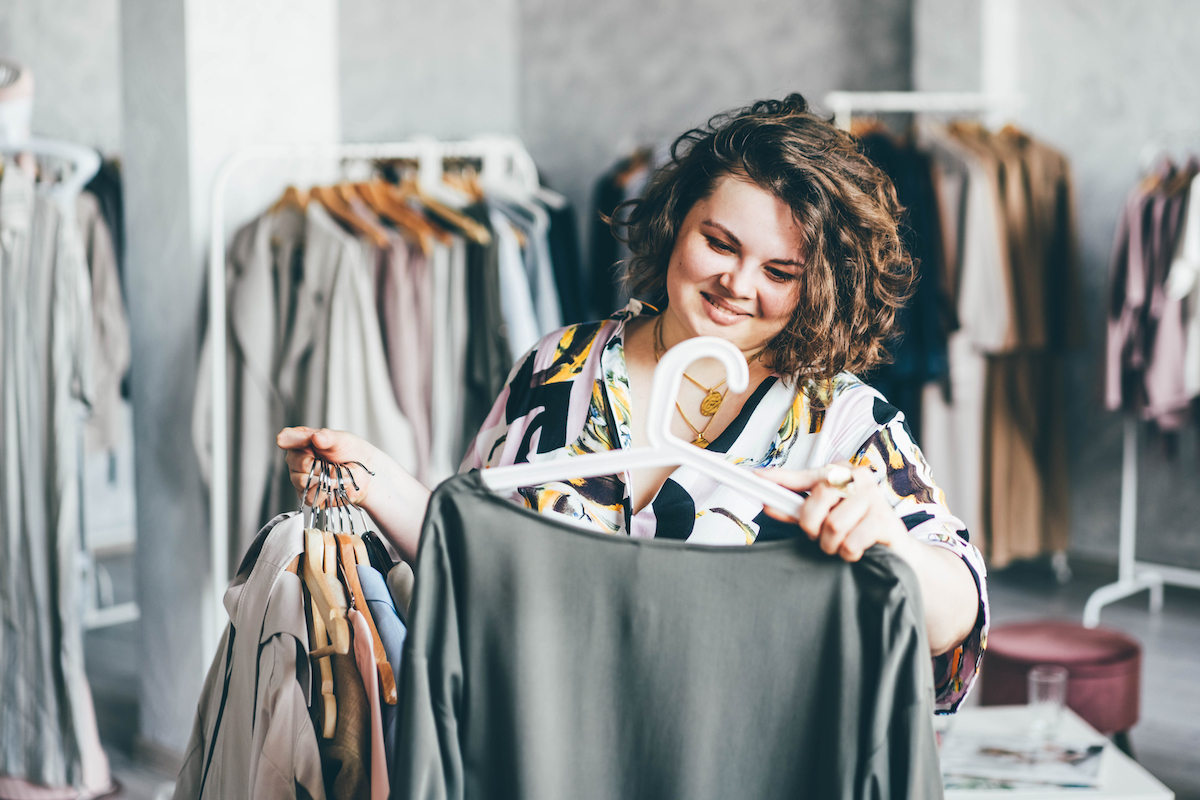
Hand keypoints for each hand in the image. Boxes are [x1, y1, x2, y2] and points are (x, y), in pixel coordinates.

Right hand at [277, 427, 377, 506]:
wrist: (365, 472)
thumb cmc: (350, 452)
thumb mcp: (341, 439)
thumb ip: (328, 437)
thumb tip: (316, 437)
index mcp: (300, 442)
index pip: (286, 438)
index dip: (293, 440)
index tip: (310, 440)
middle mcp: (296, 461)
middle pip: (296, 464)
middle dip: (320, 465)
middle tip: (332, 462)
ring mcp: (301, 480)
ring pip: (302, 482)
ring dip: (326, 479)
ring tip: (338, 474)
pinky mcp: (310, 496)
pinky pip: (309, 498)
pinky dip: (326, 492)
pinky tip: (335, 486)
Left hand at [757, 462, 907, 561]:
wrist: (898, 552)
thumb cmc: (856, 529)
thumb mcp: (823, 518)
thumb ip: (797, 511)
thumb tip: (769, 504)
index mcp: (840, 473)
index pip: (804, 476)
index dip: (780, 478)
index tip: (756, 477)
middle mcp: (857, 478)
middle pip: (818, 498)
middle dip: (812, 526)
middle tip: (819, 536)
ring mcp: (874, 497)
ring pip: (833, 525)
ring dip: (831, 545)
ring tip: (840, 545)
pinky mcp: (885, 520)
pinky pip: (850, 542)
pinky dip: (848, 553)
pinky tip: (857, 551)